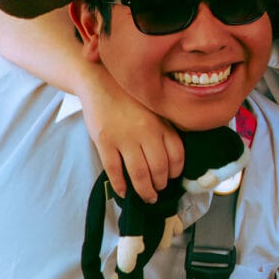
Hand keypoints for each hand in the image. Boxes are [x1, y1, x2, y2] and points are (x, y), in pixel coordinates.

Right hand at [79, 69, 183, 201]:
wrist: (101, 81)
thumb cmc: (131, 98)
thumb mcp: (155, 110)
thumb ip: (165, 129)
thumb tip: (172, 159)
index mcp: (162, 124)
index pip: (177, 155)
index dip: (176, 172)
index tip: (172, 178)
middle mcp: (147, 132)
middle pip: (159, 168)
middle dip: (160, 185)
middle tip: (158, 191)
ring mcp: (125, 137)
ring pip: (139, 173)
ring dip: (144, 190)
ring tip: (146, 197)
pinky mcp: (104, 141)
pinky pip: (114, 169)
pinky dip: (120, 184)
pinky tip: (123, 192)